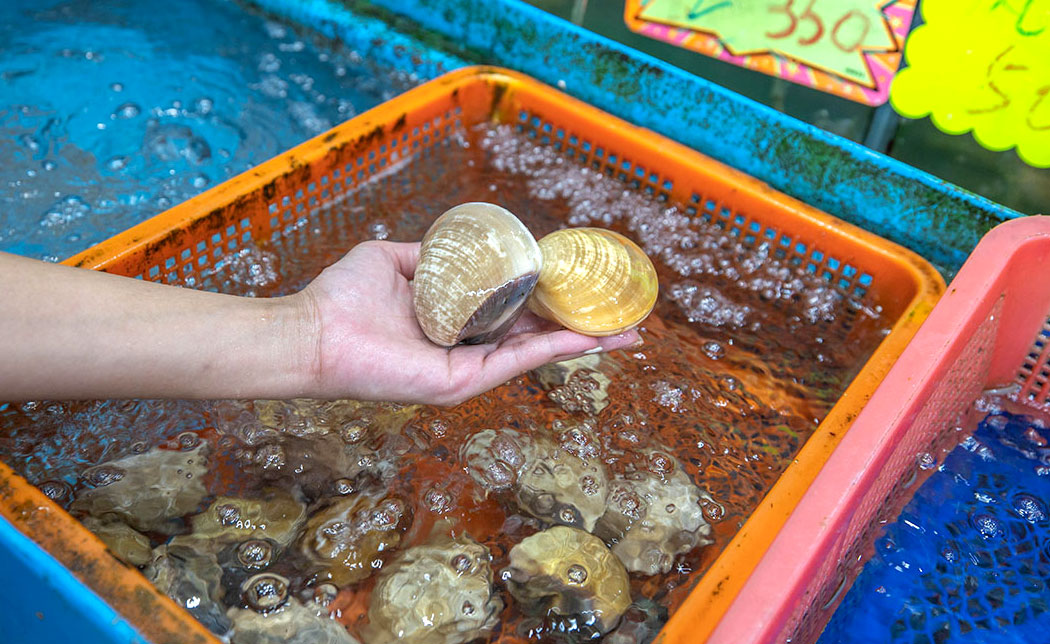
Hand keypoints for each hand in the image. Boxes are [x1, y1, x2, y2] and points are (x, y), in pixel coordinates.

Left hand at [296, 240, 640, 404]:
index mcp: (455, 322)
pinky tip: (589, 339)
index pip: (514, 312)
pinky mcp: (461, 383)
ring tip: (626, 332)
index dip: (551, 299)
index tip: (584, 285)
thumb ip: (428, 254)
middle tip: (625, 317)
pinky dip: (554, 351)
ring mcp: (467, 369)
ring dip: (583, 342)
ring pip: (536, 352)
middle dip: (583, 326)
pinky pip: (516, 363)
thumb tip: (456, 240)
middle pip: (536, 336)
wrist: (312, 333)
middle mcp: (466, 348)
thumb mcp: (393, 260)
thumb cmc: (342, 299)